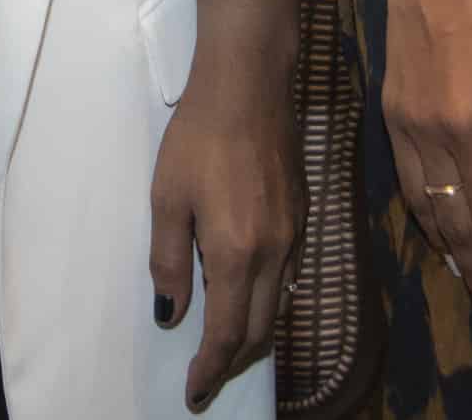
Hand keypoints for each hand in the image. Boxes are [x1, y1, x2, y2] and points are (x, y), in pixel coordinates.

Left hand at [147, 0, 300, 412]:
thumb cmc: (198, 135)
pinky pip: (288, 276)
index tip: (195, 392)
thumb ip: (168, 261)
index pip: (227, 333)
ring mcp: (295, 234)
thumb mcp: (167, 197)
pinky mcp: (304, 215)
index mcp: (238, 253)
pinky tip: (248, 293)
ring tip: (224, 345)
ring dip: (251, 334)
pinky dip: (267, 300)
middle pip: (259, 330)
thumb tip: (172, 314)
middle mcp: (275, 253)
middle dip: (232, 362)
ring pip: (277, 305)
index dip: (211, 369)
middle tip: (207, 377)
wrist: (250, 83)